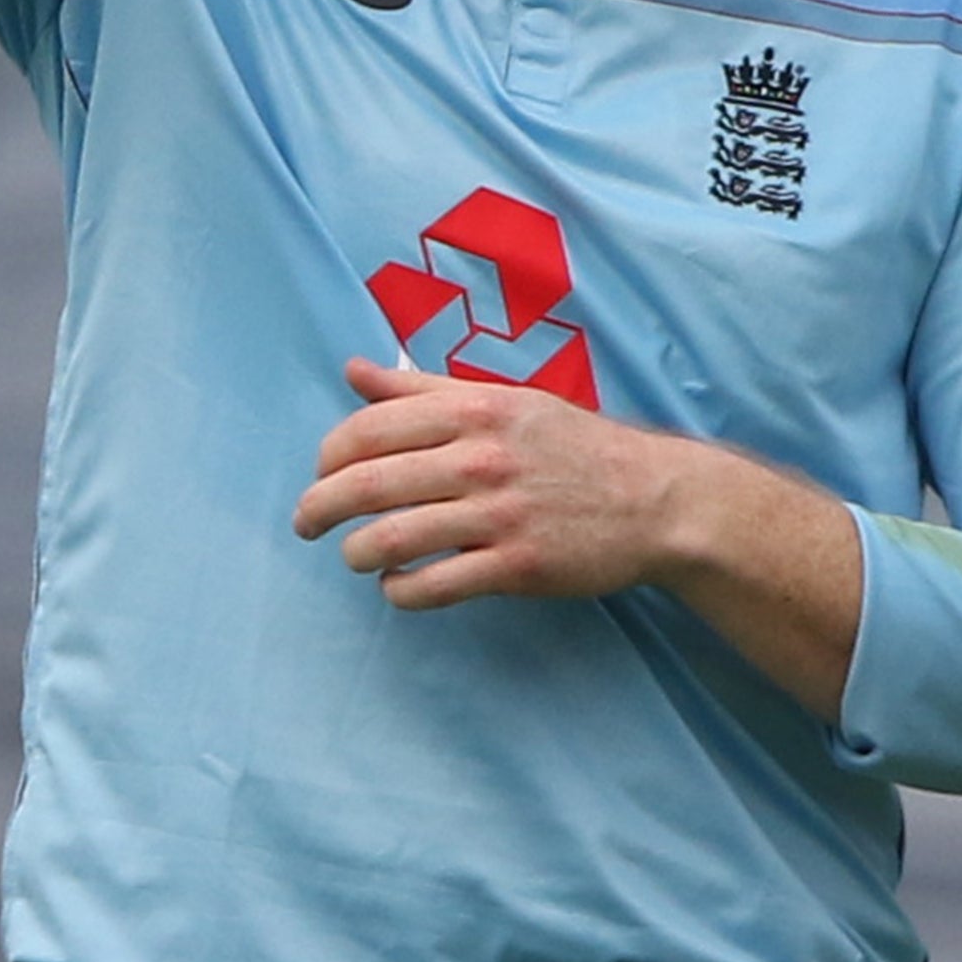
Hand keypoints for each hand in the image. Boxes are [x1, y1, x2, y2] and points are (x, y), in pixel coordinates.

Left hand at [295, 359, 703, 609]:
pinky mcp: (518, 566)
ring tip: (354, 555)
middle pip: (367, 484)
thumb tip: (354, 371)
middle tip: (306, 523)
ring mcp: (499, 514)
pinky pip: (434, 586)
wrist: (655, 499)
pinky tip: (396, 585)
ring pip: (392, 538)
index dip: (328, 456)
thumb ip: (422, 389)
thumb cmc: (571, 445)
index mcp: (473, 409)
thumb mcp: (503, 399)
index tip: (321, 474)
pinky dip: (400, 590)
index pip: (368, 430)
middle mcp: (481, 457)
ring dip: (356, 552)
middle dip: (319, 508)